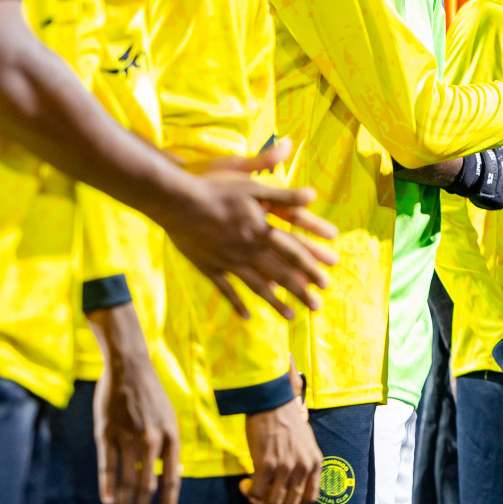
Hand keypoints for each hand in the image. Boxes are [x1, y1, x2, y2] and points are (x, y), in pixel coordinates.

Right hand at [95, 344, 181, 503]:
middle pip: (147, 483)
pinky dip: (107, 485)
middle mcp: (151, 439)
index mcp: (171, 436)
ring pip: (126, 479)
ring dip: (124, 502)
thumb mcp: (169, 418)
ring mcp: (128, 436)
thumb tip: (174, 474)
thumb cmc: (151, 396)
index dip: (168, 500)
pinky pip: (107, 465)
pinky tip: (107, 499)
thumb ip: (170, 447)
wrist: (130, 368)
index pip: (171, 477)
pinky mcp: (107, 433)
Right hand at [157, 138, 339, 319]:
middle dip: (300, 291)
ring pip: (257, 286)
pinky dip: (237, 303)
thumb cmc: (216, 189)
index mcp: (262, 232)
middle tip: (317, 306)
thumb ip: (285, 194)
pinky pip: (226, 290)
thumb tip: (313, 195)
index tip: (326, 282)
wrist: (176, 201)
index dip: (311, 268)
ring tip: (291, 316)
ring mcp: (228, 262)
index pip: (294, 253)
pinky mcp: (209, 267)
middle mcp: (249, 251)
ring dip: (275, 302)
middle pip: (280, 274)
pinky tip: (246, 316)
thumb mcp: (254, 186)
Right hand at [241, 391, 321, 503]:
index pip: (311, 498)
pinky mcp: (267, 464)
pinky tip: (244, 484)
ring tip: (252, 491)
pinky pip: (257, 492)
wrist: (272, 403)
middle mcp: (303, 467)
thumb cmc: (286, 421)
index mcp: (315, 462)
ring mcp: (286, 467)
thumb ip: (302, 463)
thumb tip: (290, 485)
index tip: (282, 500)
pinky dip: (249, 492)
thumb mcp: (305, 444)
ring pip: (273, 502)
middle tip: (263, 498)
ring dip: (260, 501)